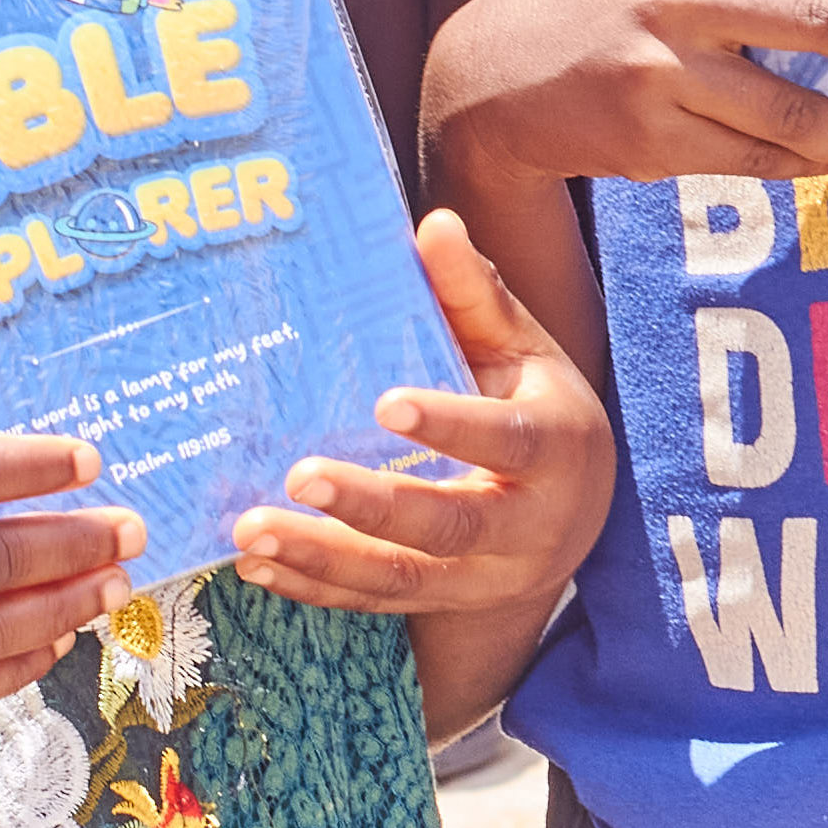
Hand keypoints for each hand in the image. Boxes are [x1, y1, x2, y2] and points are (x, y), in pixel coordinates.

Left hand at [227, 211, 614, 611]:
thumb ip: (477, 296)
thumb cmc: (539, 410)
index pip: (507, 441)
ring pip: (402, 580)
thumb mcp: (524, 352)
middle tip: (300, 476)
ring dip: (323, 558)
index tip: (386, 405)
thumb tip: (436, 223)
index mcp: (556, 448)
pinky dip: (314, 589)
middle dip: (371, 507)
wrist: (575, 516)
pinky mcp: (441, 603)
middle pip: (448, 526)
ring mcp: (483, 576)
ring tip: (252, 532)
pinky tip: (258, 565)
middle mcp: (528, 525)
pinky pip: (374, 604)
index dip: (451, 427)